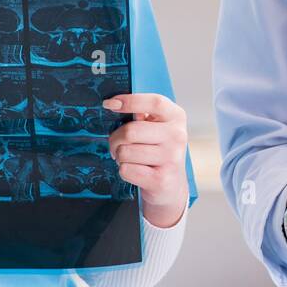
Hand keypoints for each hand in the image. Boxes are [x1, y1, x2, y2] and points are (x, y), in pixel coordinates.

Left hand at [104, 93, 188, 228]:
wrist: (172, 185)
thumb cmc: (158, 151)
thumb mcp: (156, 128)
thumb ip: (141, 116)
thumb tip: (115, 105)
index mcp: (176, 116)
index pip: (154, 103)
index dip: (130, 101)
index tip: (110, 104)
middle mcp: (177, 136)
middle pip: (131, 131)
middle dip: (115, 139)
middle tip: (117, 144)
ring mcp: (171, 159)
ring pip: (125, 152)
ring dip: (120, 157)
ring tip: (129, 159)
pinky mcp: (162, 180)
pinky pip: (126, 170)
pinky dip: (124, 171)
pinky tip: (136, 172)